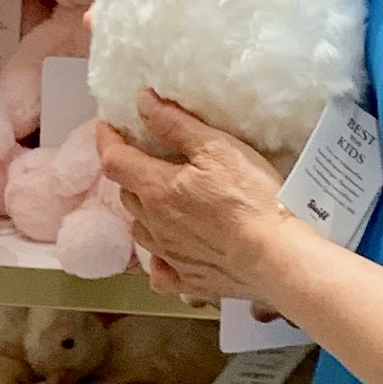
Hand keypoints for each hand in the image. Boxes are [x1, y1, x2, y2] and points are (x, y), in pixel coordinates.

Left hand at [97, 94, 291, 304]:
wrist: (276, 256)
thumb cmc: (250, 197)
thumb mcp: (216, 147)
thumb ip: (175, 124)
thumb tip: (143, 102)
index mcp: (156, 189)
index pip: (114, 160)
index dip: (107, 140)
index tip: (107, 127)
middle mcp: (154, 224)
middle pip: (127, 194)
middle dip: (131, 174)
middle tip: (146, 160)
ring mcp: (169, 256)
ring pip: (141, 231)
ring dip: (144, 213)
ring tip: (160, 203)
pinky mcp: (188, 281)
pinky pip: (160, 271)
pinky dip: (159, 260)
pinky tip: (170, 253)